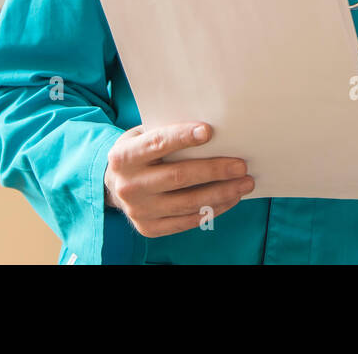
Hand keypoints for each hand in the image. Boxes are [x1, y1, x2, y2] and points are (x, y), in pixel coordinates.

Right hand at [104, 122, 253, 236]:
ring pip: (188, 202)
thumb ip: (167, 131)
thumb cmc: (140, 152)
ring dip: (221, 193)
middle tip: (241, 165)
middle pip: (178, 176)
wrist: (113, 185)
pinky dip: (212, 209)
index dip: (182, 137)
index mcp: (124, 156)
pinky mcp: (149, 228)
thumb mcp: (142, 135)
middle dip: (214, 170)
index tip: (209, 131)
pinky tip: (230, 198)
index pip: (157, 144)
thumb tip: (212, 130)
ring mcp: (138, 210)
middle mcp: (129, 185)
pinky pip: (186, 221)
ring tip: (244, 183)